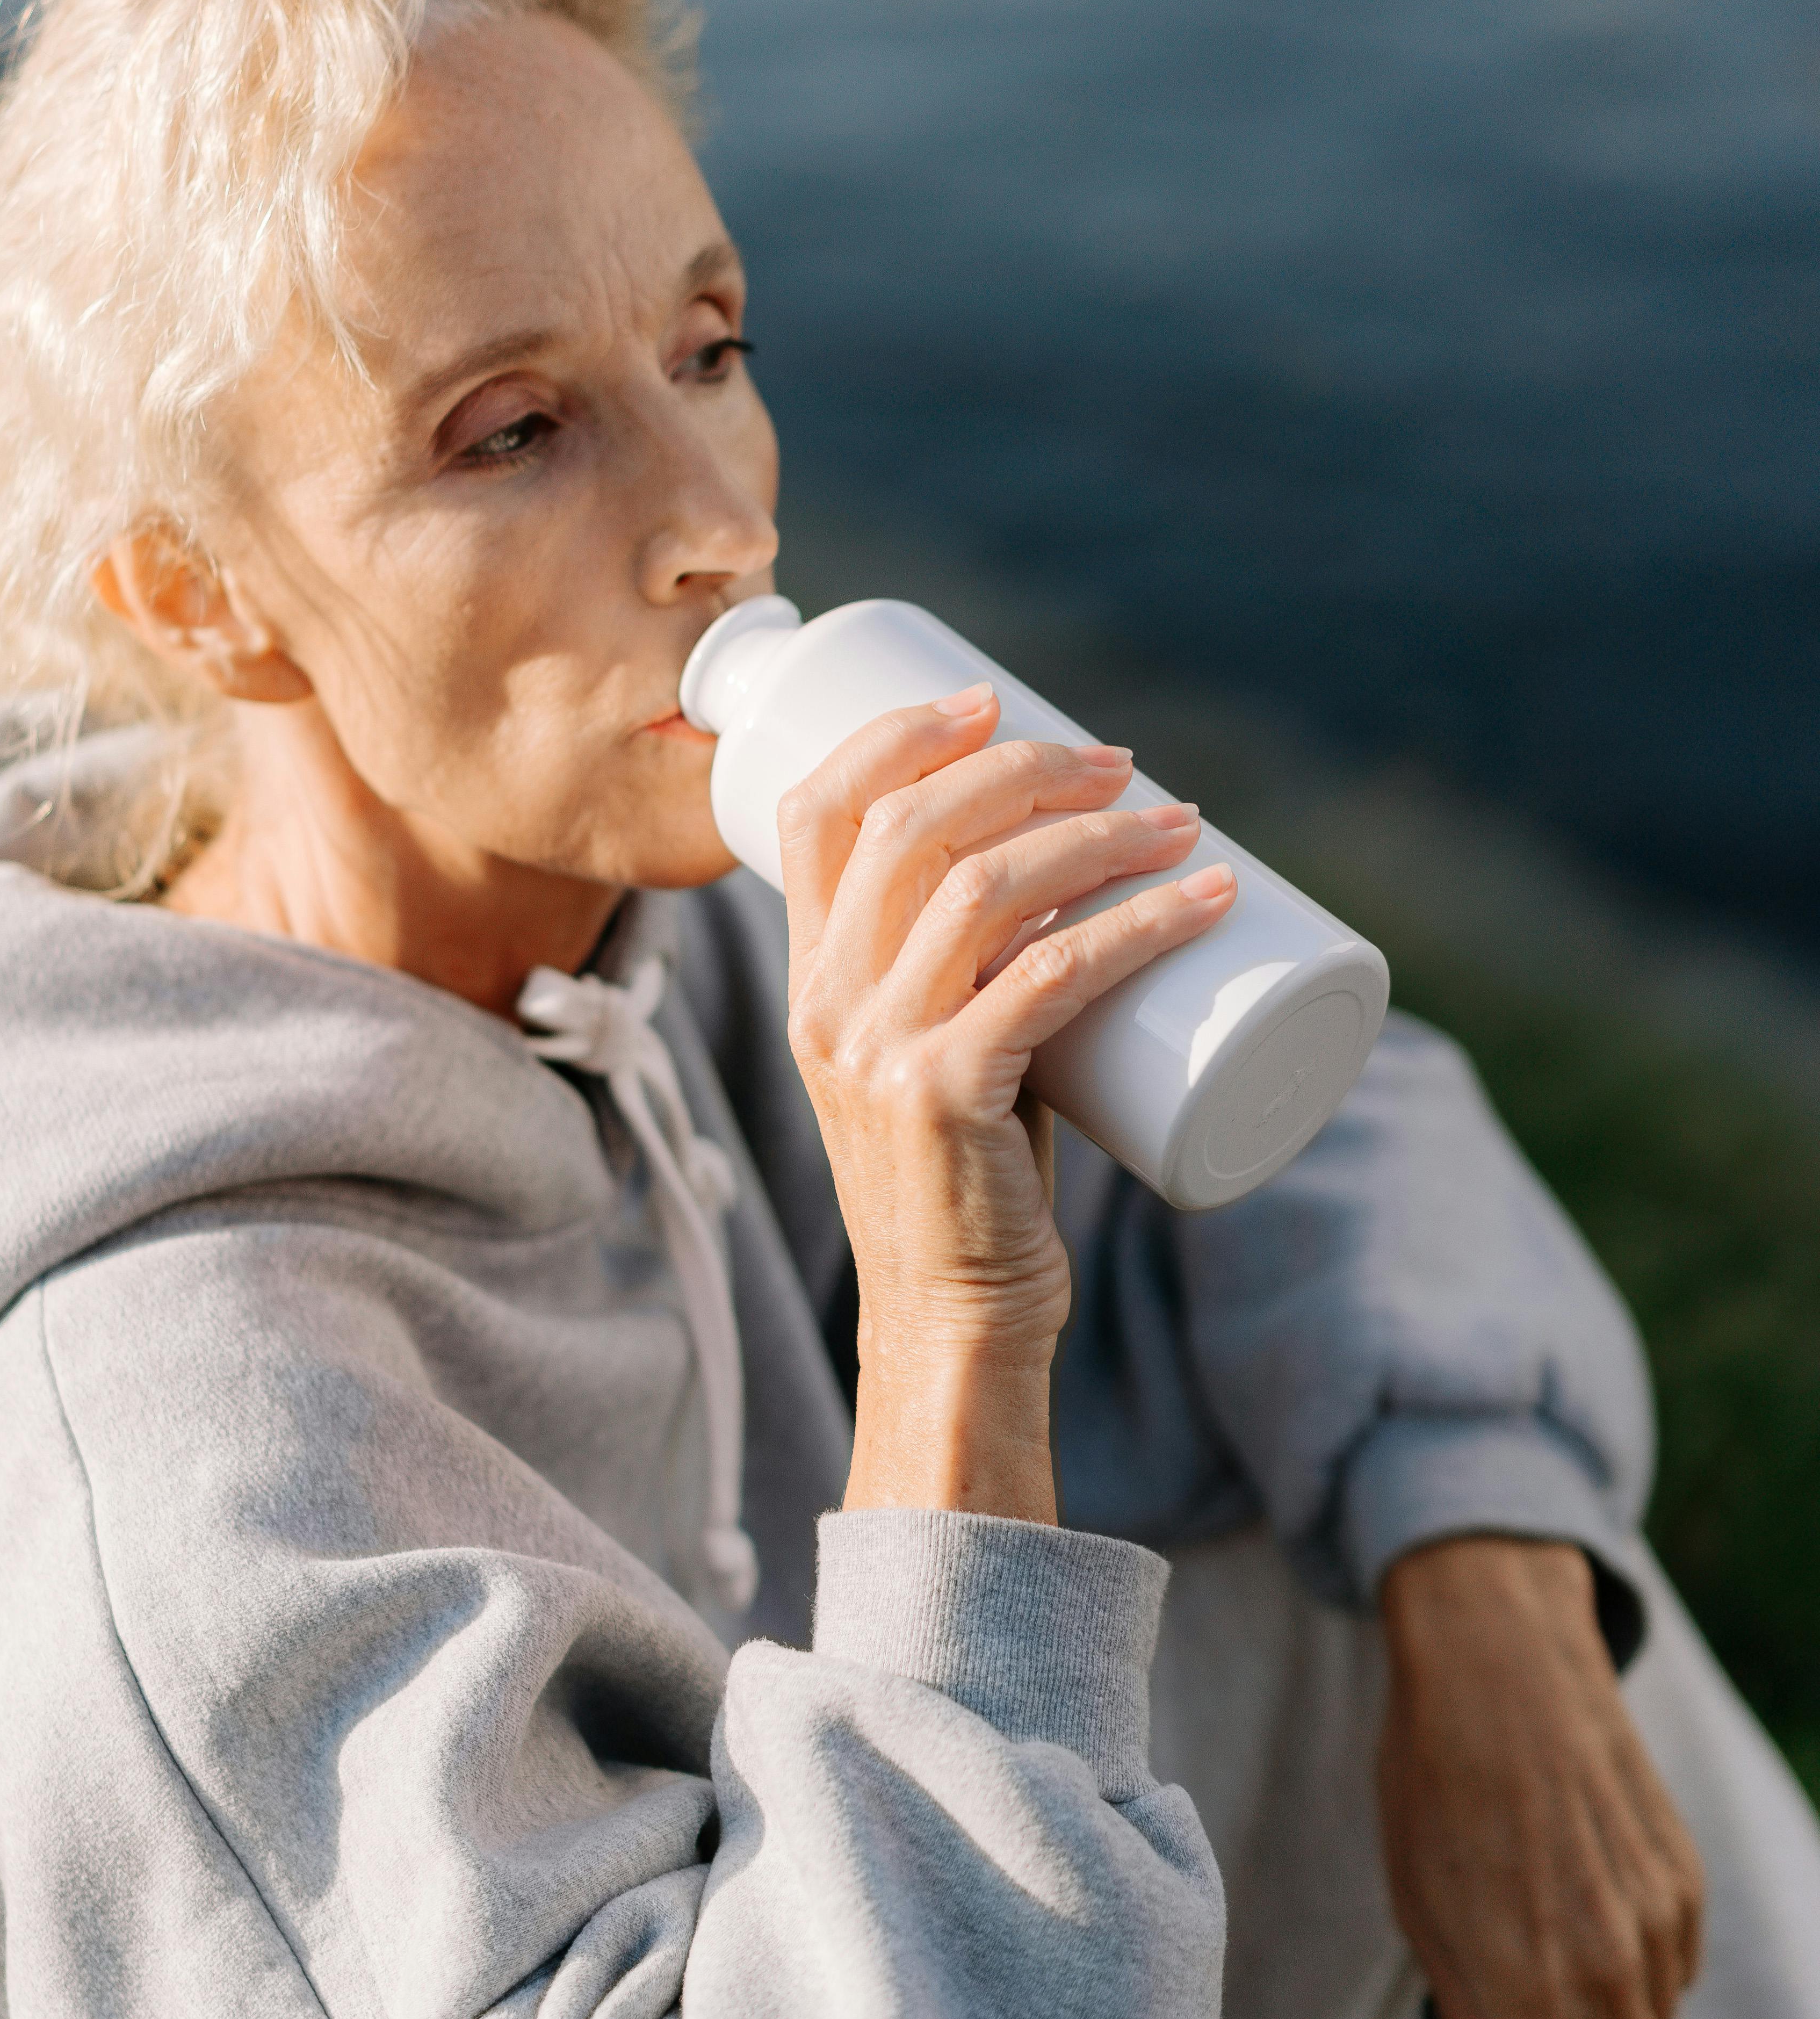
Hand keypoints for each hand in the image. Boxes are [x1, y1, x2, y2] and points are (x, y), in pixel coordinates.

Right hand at [779, 683, 1235, 1522]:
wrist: (950, 1318)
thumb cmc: (970, 1178)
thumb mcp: (934, 1056)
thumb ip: (971, 976)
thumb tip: (1077, 877)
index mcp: (811, 981)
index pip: (815, 810)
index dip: (899, 734)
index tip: (991, 700)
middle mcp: (828, 1004)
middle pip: (913, 826)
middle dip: (1024, 767)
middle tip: (1119, 761)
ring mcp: (879, 1050)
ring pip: (985, 886)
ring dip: (1096, 833)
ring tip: (1178, 821)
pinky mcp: (946, 1097)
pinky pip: (1051, 975)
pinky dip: (1138, 925)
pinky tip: (1206, 902)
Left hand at [1377, 1535, 1705, 2018]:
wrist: (1499, 1664)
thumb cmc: (1433, 1789)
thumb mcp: (1422, 1919)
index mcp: (1533, 1983)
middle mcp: (1612, 1964)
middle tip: (1519, 1988)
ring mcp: (1660, 1920)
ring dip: (1606, 2006)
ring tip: (1541, 1915)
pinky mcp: (1687, 1879)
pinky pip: (1675, 1969)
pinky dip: (1635, 1953)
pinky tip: (1580, 1883)